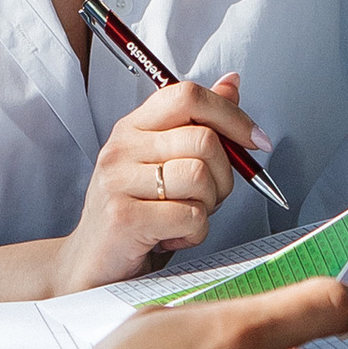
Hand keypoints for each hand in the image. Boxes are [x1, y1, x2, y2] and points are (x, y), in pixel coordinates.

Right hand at [57, 74, 259, 289]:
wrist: (92, 266)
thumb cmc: (137, 215)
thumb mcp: (167, 163)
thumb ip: (199, 123)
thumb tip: (232, 83)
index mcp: (134, 128)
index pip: (188, 95)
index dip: (231, 116)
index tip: (255, 141)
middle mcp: (121, 148)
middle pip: (204, 140)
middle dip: (223, 177)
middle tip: (206, 198)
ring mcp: (118, 181)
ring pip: (200, 178)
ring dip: (208, 207)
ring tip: (184, 217)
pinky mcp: (124, 217)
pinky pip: (191, 217)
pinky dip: (194, 233)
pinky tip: (172, 237)